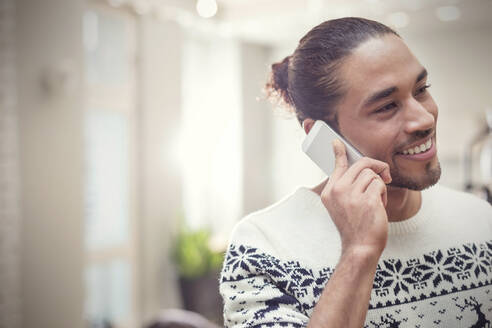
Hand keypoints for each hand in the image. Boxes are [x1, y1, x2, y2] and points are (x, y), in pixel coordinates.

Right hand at [320, 139, 391, 256]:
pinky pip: (380, 184)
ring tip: (376, 201)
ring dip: (379, 185)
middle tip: (385, 175)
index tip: (336, 142)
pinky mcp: (367, 200)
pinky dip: (384, 194)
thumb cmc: (355, 227)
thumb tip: (362, 168)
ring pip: (372, 174)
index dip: (339, 152)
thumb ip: (347, 187)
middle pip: (360, 165)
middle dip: (376, 167)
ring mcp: (351, 195)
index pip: (337, 166)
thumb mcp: (342, 206)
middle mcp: (337, 191)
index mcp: (329, 192)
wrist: (360, 248)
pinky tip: (380, 207)